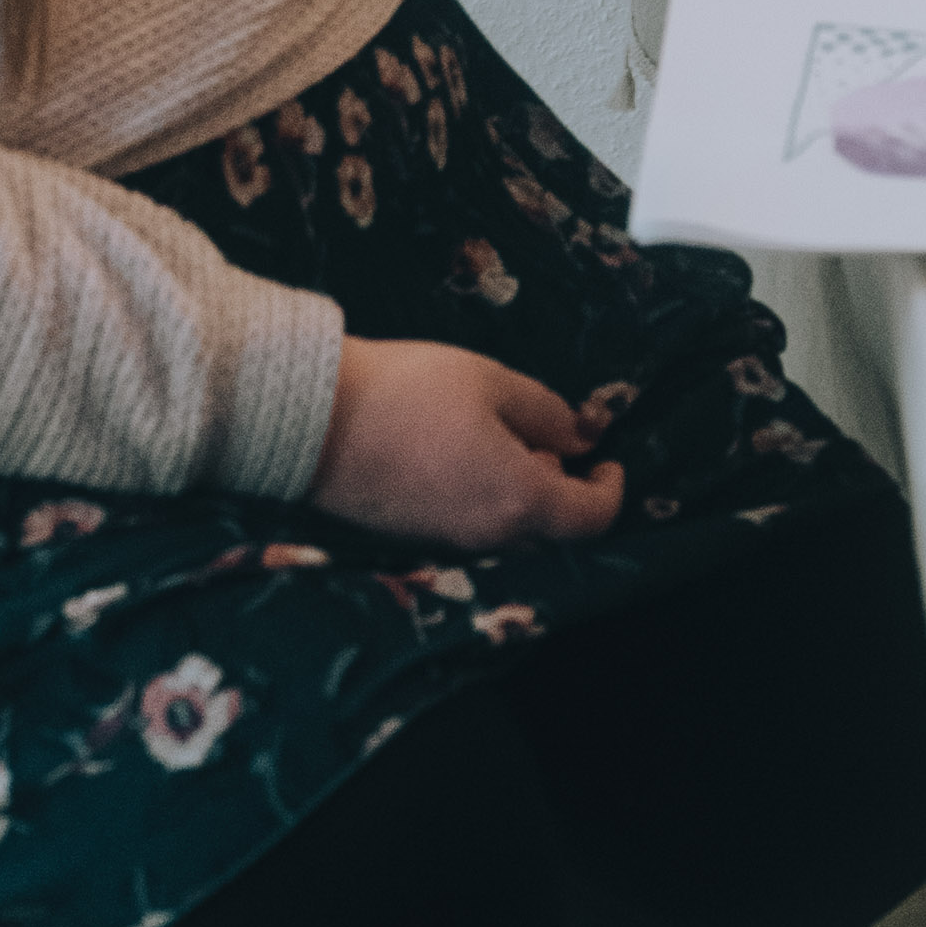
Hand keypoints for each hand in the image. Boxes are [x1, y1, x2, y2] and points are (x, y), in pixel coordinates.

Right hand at [313, 339, 624, 549]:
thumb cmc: (411, 393)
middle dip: (562, 489)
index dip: (610, 491)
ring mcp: (447, 544)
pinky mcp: (412, 539)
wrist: (315, 422)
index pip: (590, 520)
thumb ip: (547, 413)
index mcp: (519, 501)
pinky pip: (469, 530)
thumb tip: (581, 437)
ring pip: (508, 533)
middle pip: (549, 531)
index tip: (610, 459)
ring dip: (522, 495)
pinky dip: (484, 500)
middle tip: (549, 437)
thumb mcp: (492, 382)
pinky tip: (461, 454)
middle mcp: (488, 538)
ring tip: (501, 437)